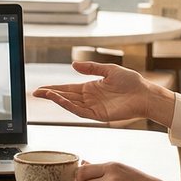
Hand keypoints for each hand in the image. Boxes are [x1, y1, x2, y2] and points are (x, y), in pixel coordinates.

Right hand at [32, 61, 175, 126]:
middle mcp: (89, 99)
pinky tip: (60, 100)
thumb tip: (73, 65)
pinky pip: (80, 112)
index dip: (54, 89)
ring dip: (57, 100)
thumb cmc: (132, 82)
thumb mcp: (109, 70)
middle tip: (35, 93)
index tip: (41, 88)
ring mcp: (93, 108)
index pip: (68, 89)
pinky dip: (69, 106)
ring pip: (70, 105)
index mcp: (91, 88)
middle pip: (65, 97)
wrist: (145, 94)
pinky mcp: (99, 115)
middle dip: (50, 95)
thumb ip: (91, 68)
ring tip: (45, 94)